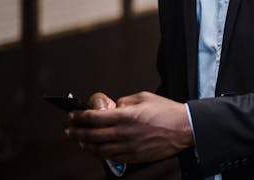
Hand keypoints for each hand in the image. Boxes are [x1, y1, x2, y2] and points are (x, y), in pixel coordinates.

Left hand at [65, 91, 193, 162]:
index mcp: (126, 115)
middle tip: (70, 129)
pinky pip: (110, 157)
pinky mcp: (133, 157)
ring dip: (85, 145)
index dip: (79, 117)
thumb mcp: (144, 97)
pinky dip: (99, 154)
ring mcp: (128, 147)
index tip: (73, 116)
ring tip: (79, 141)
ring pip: (98, 149)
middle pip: (91, 135)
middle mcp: (124, 133)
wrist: (184, 128)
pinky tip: (95, 149)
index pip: (93, 117)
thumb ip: (125, 102)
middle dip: (76, 132)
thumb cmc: (167, 112)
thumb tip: (113, 106)